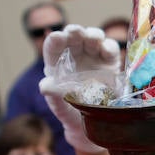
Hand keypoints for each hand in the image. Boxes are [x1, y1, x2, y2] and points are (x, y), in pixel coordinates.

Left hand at [39, 25, 119, 153]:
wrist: (93, 122)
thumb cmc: (71, 111)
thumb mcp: (59, 106)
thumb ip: (52, 95)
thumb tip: (44, 85)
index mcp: (57, 63)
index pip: (53, 46)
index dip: (55, 40)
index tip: (57, 38)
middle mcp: (75, 55)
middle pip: (74, 37)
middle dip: (75, 31)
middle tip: (76, 32)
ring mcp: (93, 56)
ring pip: (93, 37)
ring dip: (93, 35)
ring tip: (94, 38)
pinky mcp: (109, 62)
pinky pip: (110, 49)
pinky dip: (109, 46)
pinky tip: (106, 49)